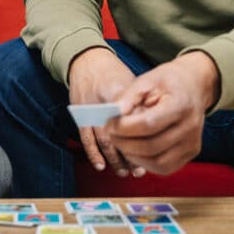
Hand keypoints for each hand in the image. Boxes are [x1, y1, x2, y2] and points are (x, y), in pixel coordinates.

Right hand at [67, 47, 141, 177]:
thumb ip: (141, 106)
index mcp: (121, 94)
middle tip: (138, 170)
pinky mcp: (80, 114)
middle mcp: (105, 103)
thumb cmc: (114, 73)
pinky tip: (101, 165)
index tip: (152, 154)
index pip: (134, 121)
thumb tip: (154, 130)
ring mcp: (90, 109)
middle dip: (129, 154)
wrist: (88, 61)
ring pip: (103, 140)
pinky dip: (93, 154)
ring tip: (124, 172)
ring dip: (113, 158)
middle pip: (119, 134)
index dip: (143, 140)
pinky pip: (86, 138)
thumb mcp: (132, 84)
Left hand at [106, 51, 220, 175]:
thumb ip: (128, 97)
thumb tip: (113, 115)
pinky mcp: (190, 154)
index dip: (124, 127)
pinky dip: (145, 162)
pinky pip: (164, 167)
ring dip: (133, 155)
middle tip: (110, 134)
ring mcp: (192, 144)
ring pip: (157, 163)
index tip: (108, 123)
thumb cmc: (168, 82)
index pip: (148, 125)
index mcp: (180, 105)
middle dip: (124, 143)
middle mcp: (190, 128)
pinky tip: (135, 149)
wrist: (194, 86)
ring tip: (121, 141)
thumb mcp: (147, 79)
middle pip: (151, 147)